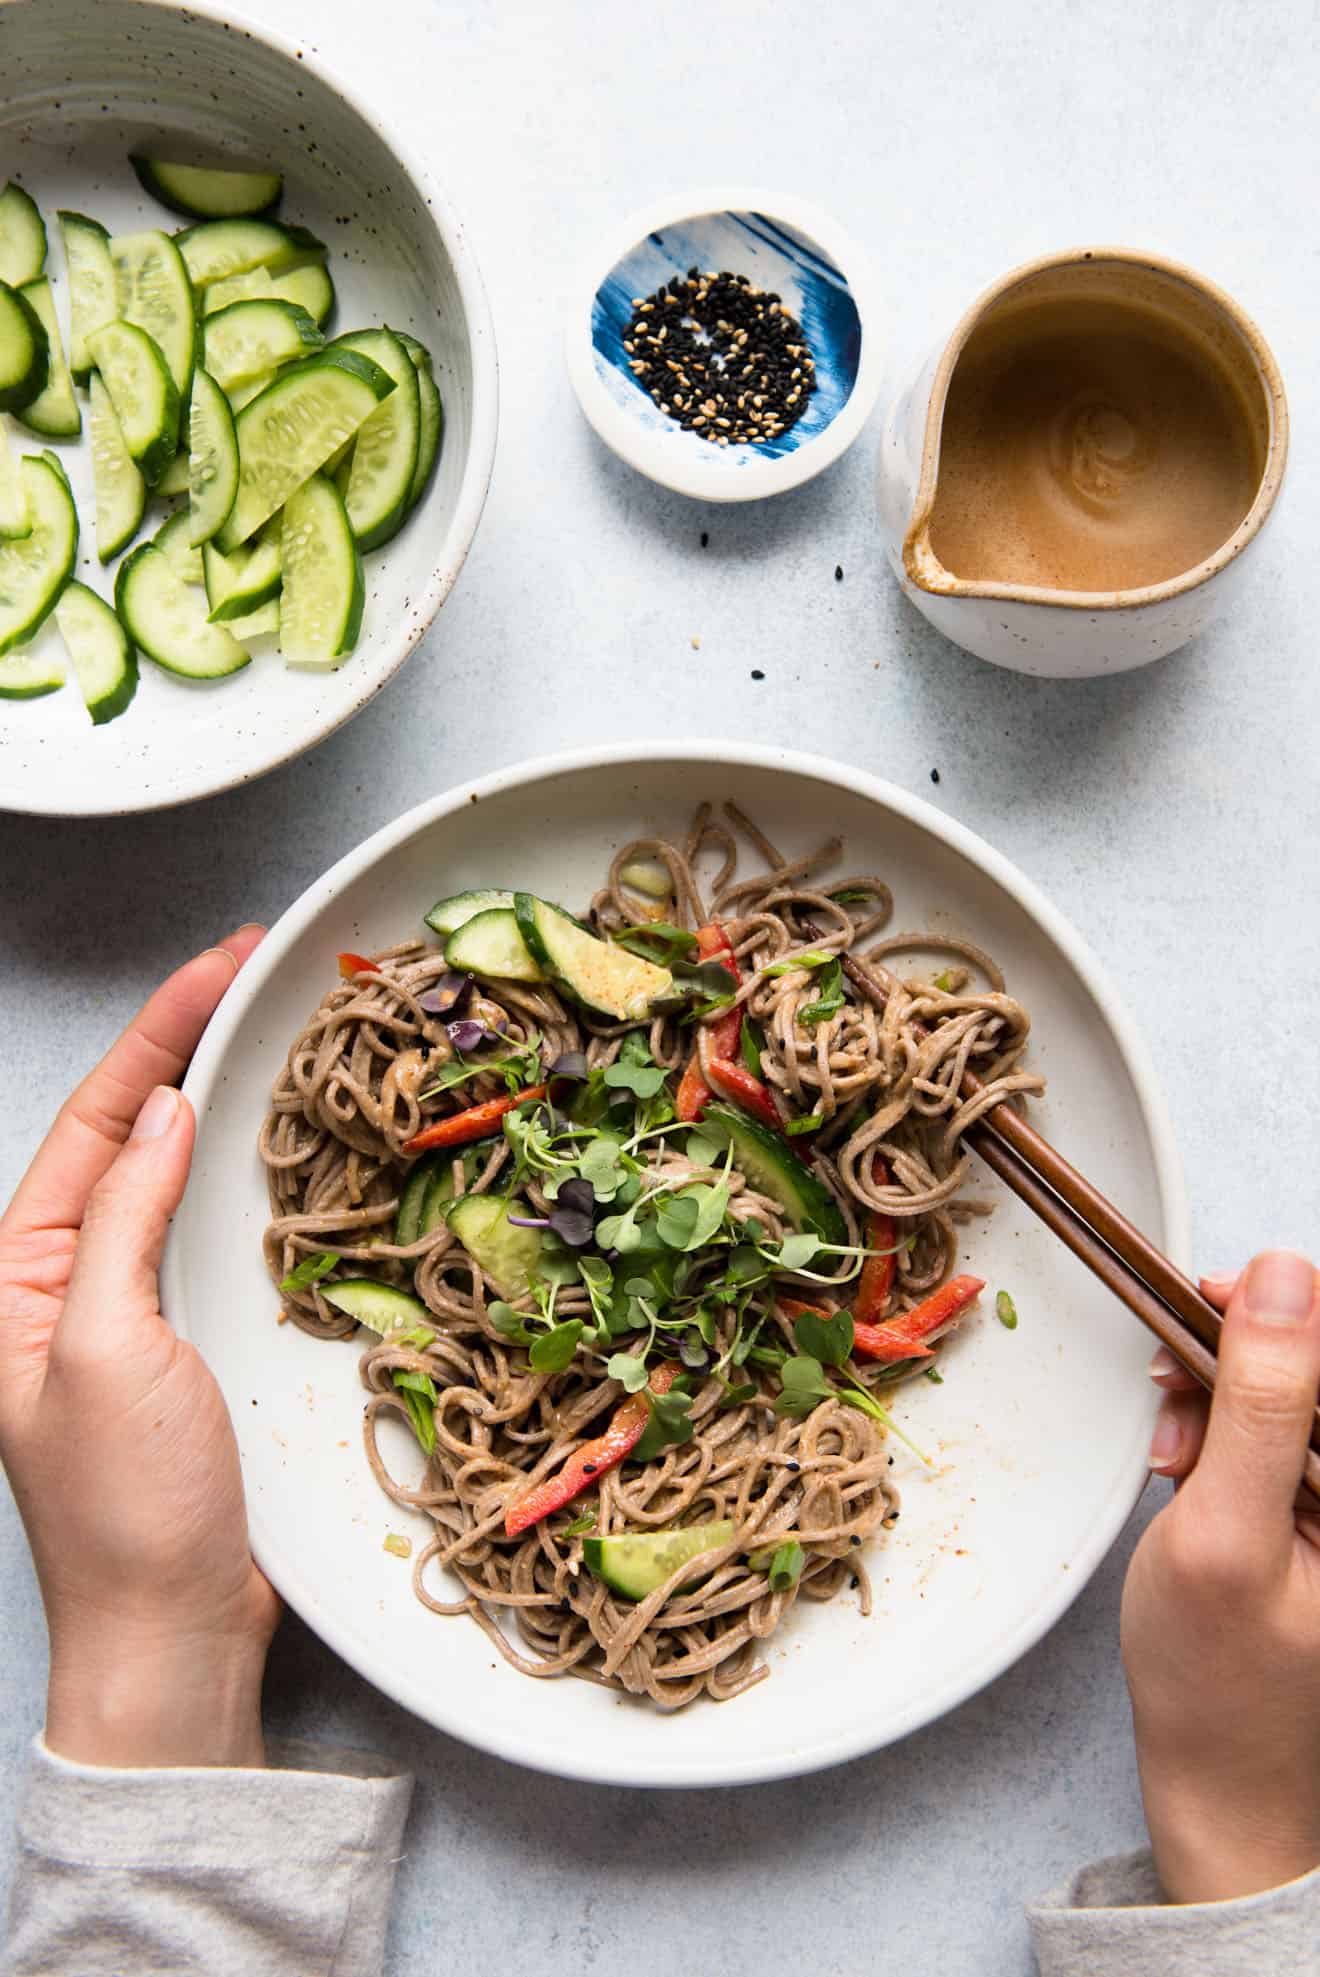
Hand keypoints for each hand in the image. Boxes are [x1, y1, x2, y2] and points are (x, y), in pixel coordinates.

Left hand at [0, 930, 277, 1768]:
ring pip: (175, 1174)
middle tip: (255, 967)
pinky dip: (247, 1173)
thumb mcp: (105, 1348)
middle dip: (187, 1042)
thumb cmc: (124, 1507)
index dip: (157, 1033)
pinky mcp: (190, 1341)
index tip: (220, 965)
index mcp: (22, 1274)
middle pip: (131, 1130)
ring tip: (272, 1026)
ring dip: (221, 1097)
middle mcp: (71, 1279)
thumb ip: (123, 1222)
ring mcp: (132, 1309)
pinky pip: (213, 1230)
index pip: (96, 1121)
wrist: (171, 1635)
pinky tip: (282, 1143)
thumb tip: (163, 1110)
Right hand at [1122, 1249, 1319, 1901]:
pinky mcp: (1319, 1507)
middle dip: (1236, 1359)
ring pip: (1289, 1391)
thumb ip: (1259, 1404)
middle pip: (1314, 1363)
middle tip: (1173, 1394)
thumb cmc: (1220, 1683)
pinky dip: (1224, 1433)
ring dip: (1222, 1397)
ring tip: (1175, 1455)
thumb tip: (1283, 1278)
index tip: (1206, 1303)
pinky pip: (1278, 1431)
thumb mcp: (1226, 1534)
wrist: (1224, 1779)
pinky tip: (1190, 1469)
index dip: (1282, 1304)